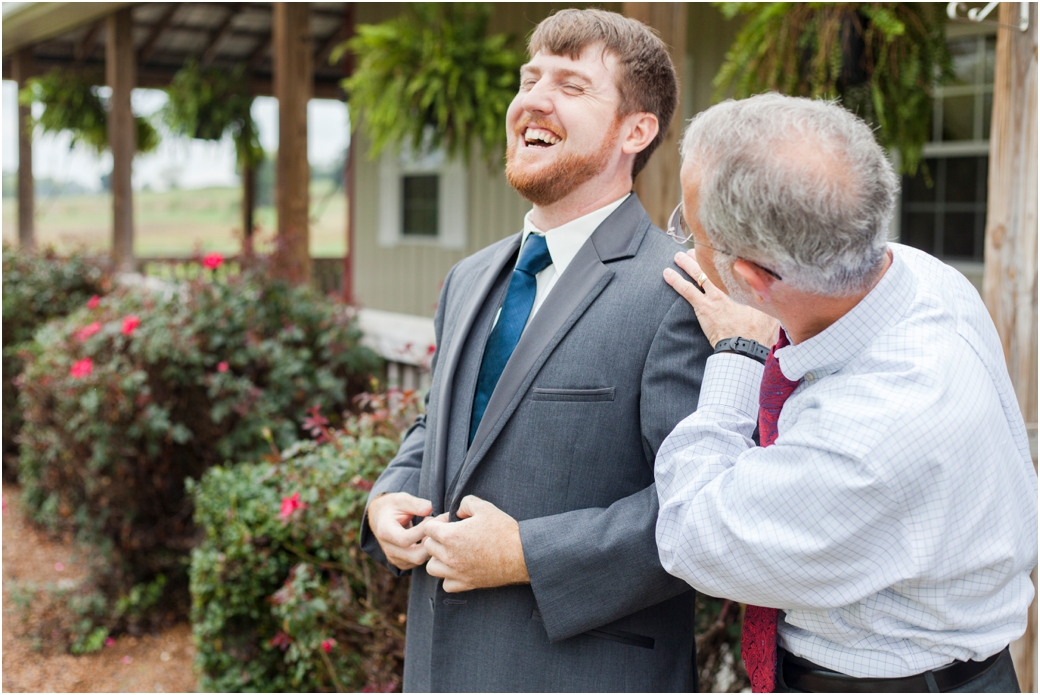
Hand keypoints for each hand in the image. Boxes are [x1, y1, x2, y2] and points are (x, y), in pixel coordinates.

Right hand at [367, 492, 433, 570]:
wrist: (379, 517)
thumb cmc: (392, 506)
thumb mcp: (401, 499)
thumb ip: (416, 504)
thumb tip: (430, 509)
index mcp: (385, 532)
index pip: (406, 539)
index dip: (423, 530)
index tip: (432, 517)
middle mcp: (388, 549)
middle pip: (416, 556)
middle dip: (431, 542)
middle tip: (437, 528)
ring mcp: (394, 559)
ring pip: (419, 560)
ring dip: (431, 547)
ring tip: (433, 532)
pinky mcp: (401, 563)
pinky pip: (419, 562)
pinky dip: (427, 552)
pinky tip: (429, 539)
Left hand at [423, 495, 529, 592]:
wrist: (521, 555)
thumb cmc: (503, 530)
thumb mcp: (485, 507)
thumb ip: (466, 503)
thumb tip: (458, 511)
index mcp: (450, 536)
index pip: (428, 528)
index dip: (438, 522)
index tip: (450, 522)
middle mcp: (449, 556)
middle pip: (428, 546)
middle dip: (436, 539)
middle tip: (452, 535)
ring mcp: (456, 572)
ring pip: (432, 567)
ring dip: (438, 559)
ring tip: (451, 553)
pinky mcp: (466, 584)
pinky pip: (446, 584)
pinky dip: (448, 577)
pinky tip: (459, 568)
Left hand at [664, 251, 779, 347]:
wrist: (745, 346)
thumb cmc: (759, 334)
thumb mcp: (770, 313)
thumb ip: (767, 301)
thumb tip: (774, 294)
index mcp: (747, 287)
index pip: (736, 267)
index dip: (726, 259)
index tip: (721, 251)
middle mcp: (730, 287)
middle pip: (715, 265)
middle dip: (704, 256)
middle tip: (696, 249)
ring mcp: (715, 296)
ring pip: (699, 273)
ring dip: (687, 263)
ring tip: (678, 256)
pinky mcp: (703, 307)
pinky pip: (686, 290)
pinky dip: (675, 280)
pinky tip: (667, 273)